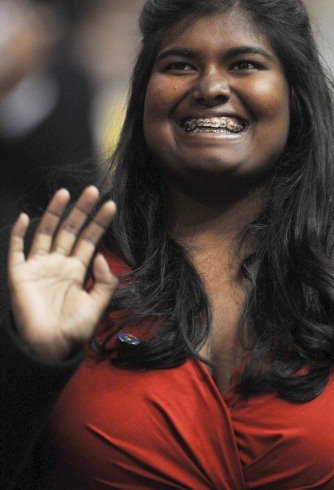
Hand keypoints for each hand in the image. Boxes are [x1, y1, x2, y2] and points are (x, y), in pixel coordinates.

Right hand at [7, 186, 117, 360]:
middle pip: (70, 230)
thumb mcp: (97, 304)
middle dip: (81, 210)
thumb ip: (104, 281)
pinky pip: (17, 250)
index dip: (99, 223)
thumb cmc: (73, 330)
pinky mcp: (20, 274)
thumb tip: (101, 255)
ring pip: (46, 233)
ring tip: (65, 192)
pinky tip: (27, 218)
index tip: (110, 205)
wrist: (49, 349)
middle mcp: (58, 263)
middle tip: (92, 190)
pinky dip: (19, 234)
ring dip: (55, 213)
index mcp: (76, 270)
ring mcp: (38, 267)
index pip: (89, 240)